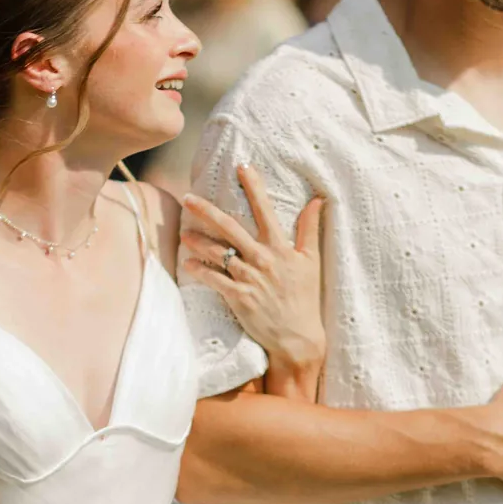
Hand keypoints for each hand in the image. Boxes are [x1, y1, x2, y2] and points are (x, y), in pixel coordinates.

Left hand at [180, 168, 325, 388]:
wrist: (298, 337)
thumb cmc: (305, 298)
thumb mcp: (312, 260)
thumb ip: (310, 228)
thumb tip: (317, 200)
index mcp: (280, 247)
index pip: (265, 209)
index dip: (254, 186)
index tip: (241, 166)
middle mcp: (262, 258)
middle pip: (230, 227)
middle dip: (207, 211)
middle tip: (188, 197)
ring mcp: (249, 277)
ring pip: (218, 252)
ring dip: (198, 241)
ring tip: (184, 233)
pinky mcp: (238, 297)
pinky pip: (214, 279)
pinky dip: (200, 270)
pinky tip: (188, 263)